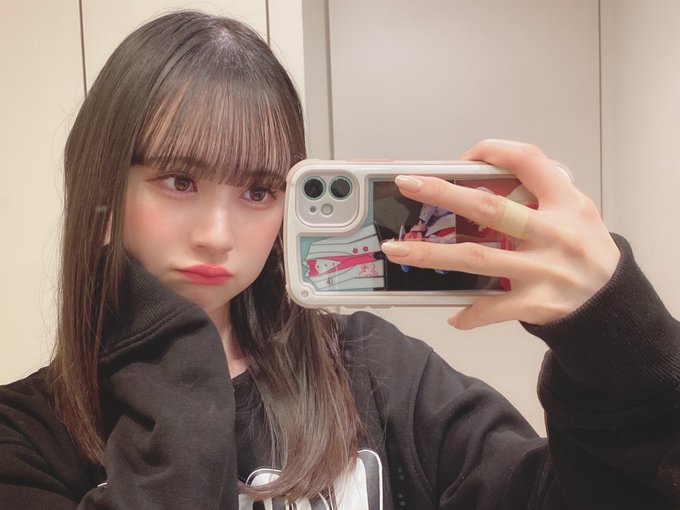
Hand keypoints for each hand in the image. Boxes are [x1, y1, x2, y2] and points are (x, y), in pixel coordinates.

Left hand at [380, 139, 620, 328]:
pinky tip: (452, 313)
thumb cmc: (587, 250)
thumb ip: (541, 193)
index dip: (493, 151)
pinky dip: (469, 311)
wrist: (614, 303)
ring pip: (476, 258)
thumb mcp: (577, 211)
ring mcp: (543, 270)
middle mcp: (554, 233)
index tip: (463, 157)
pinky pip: (492, 307)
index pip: (528, 161)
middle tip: (408, 184)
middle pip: (489, 208)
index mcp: (566, 203)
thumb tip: (481, 182)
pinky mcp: (535, 304)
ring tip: (397, 250)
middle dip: (443, 193)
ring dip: (431, 255)